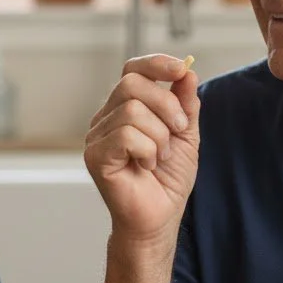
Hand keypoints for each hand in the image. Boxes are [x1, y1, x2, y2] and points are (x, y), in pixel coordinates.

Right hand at [84, 54, 199, 240]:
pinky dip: (147, 150)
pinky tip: (146, 166)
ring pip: (133, 111)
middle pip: (132, 84)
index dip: (156, 63)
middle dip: (167, 106)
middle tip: (179, 132)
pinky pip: (127, 135)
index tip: (182, 69)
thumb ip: (185, 103)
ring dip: (159, 136)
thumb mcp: (185, 134)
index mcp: (125, 108)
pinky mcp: (95, 156)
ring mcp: (97, 136)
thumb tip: (187, 72)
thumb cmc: (167, 180)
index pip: (132, 70)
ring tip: (159, 157)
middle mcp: (106, 117)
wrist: (158, 218)